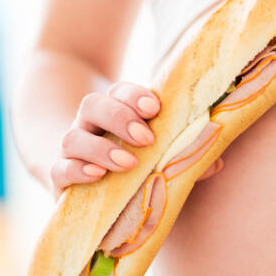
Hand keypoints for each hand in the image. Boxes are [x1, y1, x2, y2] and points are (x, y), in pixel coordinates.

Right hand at [49, 82, 225, 197]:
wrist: (85, 184)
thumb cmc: (135, 164)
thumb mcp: (161, 156)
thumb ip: (184, 156)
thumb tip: (216, 162)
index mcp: (116, 112)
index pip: (120, 91)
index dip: (135, 96)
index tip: (155, 108)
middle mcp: (90, 125)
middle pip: (94, 105)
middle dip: (120, 118)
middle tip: (146, 138)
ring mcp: (72, 150)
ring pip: (73, 137)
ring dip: (101, 148)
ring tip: (128, 163)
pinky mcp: (60, 177)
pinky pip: (58, 169)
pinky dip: (75, 170)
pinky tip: (96, 176)